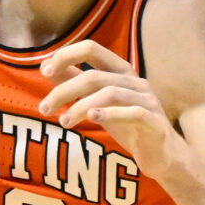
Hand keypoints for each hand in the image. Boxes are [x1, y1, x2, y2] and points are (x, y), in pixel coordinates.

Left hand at [40, 40, 179, 178]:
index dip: (67, 55)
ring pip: (110, 93)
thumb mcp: (96, 102)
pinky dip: (112, 113)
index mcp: (121, 71)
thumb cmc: (127, 125)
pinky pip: (134, 112)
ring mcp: (148, 100)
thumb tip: (46, 66)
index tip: (44, 71)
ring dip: (80, 106)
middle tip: (43, 108)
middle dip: (64, 90)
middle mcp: (135, 81)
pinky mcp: (155, 122)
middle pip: (95, 75)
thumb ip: (75, 82)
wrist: (161, 156)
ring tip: (63, 122)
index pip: (92, 48)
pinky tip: (92, 118)